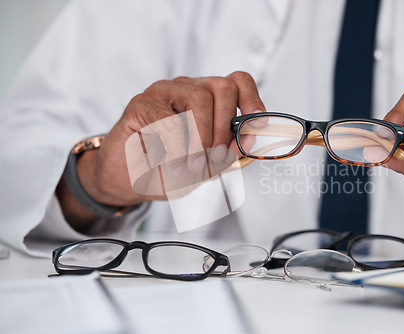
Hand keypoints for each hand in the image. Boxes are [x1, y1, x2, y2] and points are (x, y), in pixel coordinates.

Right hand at [57, 71, 265, 228]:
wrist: (126, 179)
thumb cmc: (166, 170)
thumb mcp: (205, 168)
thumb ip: (227, 154)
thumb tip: (247, 141)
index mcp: (207, 100)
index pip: (237, 82)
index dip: (251, 99)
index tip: (257, 124)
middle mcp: (187, 89)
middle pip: (222, 87)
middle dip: (225, 128)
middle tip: (216, 157)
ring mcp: (163, 93)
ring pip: (198, 99)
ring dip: (202, 138)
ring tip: (194, 164)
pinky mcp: (141, 103)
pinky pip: (168, 119)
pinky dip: (177, 148)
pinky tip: (173, 164)